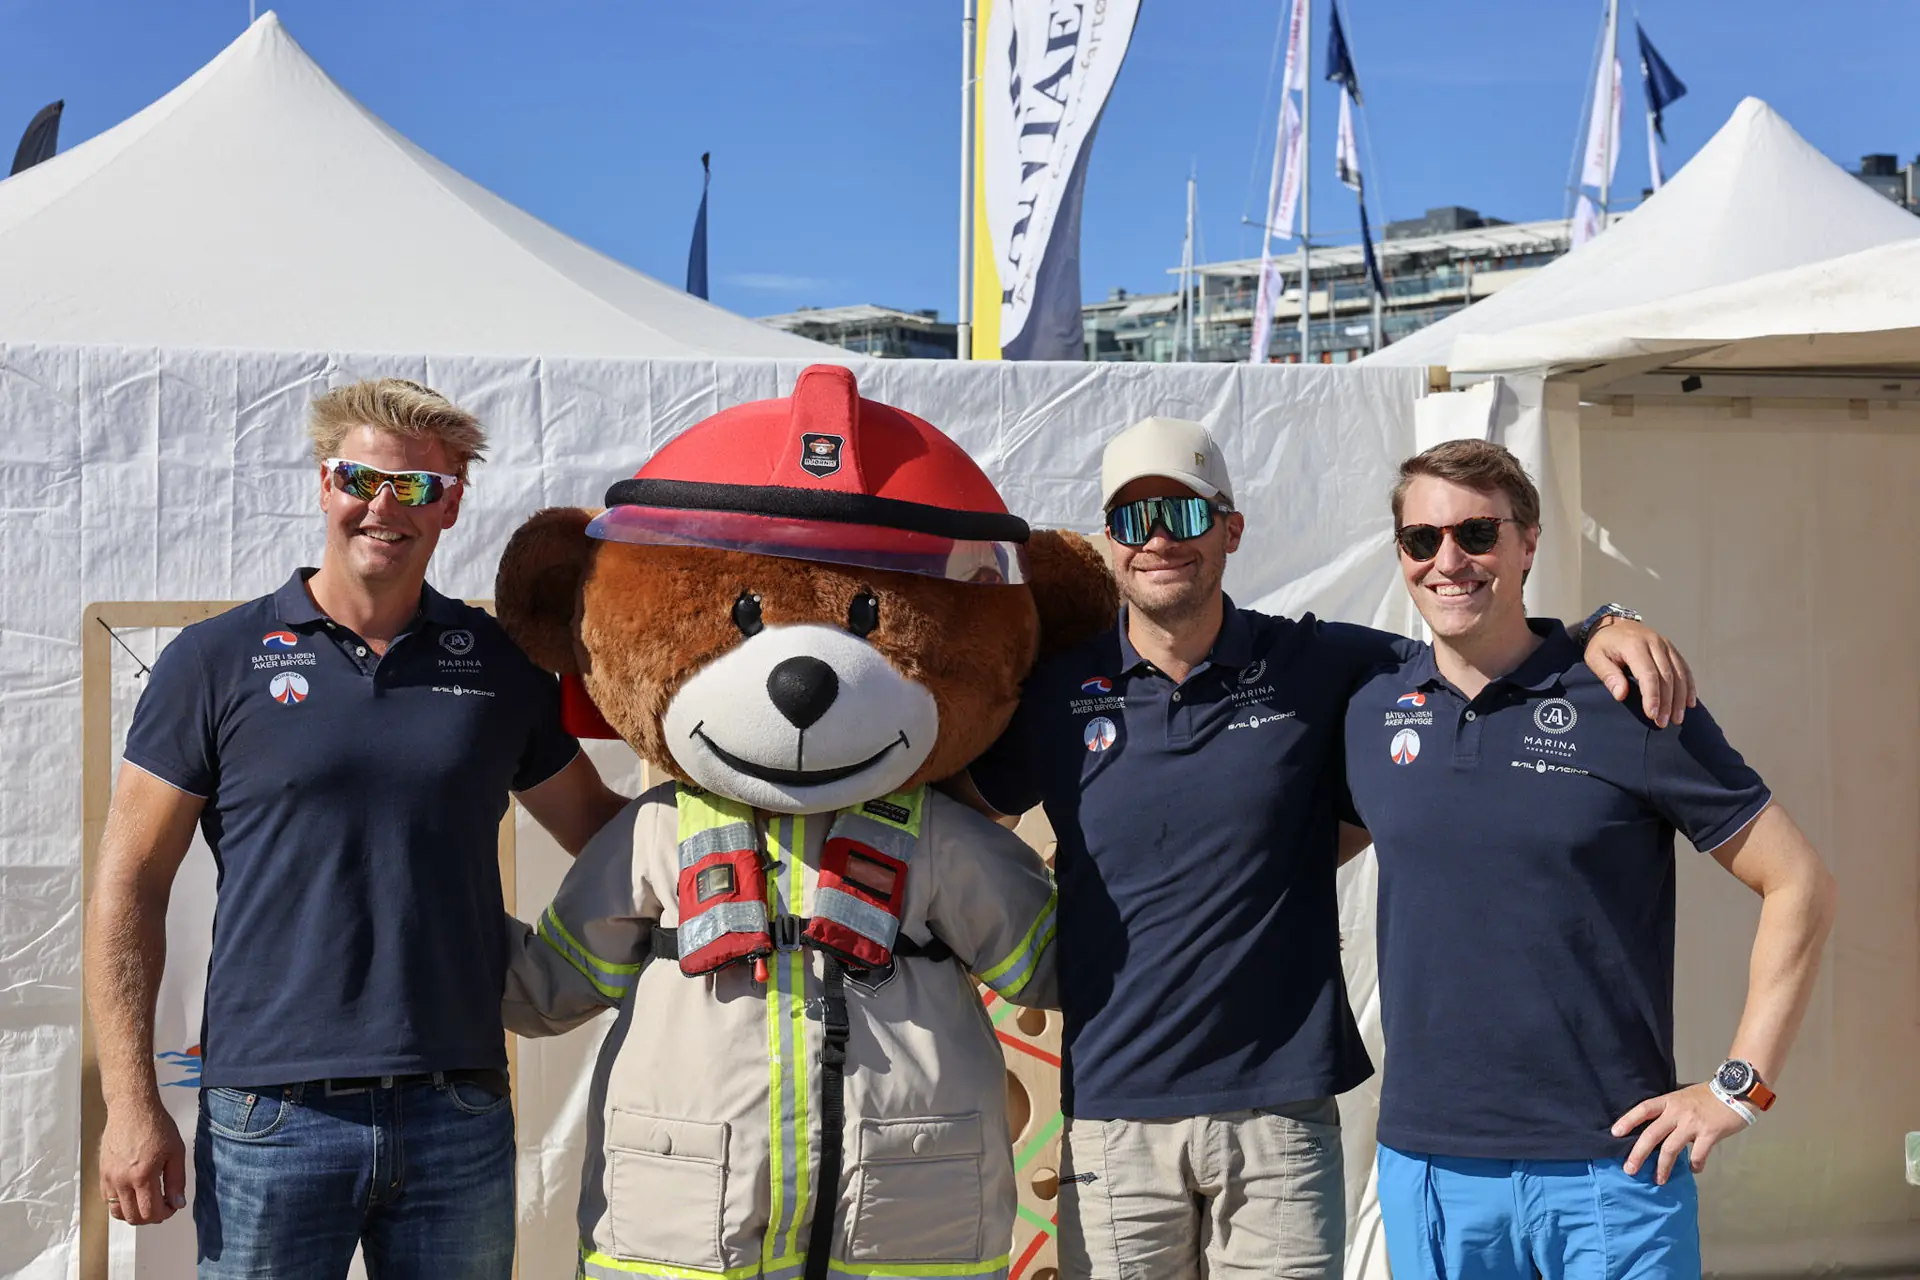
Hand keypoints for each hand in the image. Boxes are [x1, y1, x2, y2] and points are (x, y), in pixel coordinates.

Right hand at [100, 1097, 186, 1224]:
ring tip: (148, 1202)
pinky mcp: (101, 1173)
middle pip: (133, 1217)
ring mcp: (108, 1178)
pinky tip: (134, 1193)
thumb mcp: (176, 1152)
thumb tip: (177, 1204)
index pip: (151, 1212)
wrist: (131, 1108)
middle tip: (163, 1206)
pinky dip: (121, 1204)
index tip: (173, 1206)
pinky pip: (108, 1200)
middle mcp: (121, 1181)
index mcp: (142, 1175)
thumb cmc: (156, 1126)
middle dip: (151, 1217)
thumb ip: (177, 1181)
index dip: (165, 1214)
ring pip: (117, 1212)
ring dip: (134, 1214)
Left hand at [1583, 618, 1696, 727]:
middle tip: (1663, 723)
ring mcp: (1665, 645)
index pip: (1648, 674)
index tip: (1652, 715)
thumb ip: (1608, 675)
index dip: (1652, 696)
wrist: (1613, 624)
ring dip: (1680, 698)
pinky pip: (1684, 668)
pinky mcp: (1671, 649)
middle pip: (1667, 676)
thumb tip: (1621, 695)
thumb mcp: (1595, 658)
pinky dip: (1689, 686)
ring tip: (1677, 719)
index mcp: (1634, 645)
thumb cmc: (1602, 645)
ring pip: (1679, 674)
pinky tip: (1690, 703)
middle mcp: (1654, 643)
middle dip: (1667, 702)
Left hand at [1611, 1082, 1747, 1183]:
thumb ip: (1671, 1108)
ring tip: (1658, 1180)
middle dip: (1638, 1153)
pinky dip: (1695, 1164)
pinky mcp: (1710, 1133)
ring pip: (1671, 1148)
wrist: (1736, 1091)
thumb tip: (1656, 1124)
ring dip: (1663, 1167)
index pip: (1643, 1109)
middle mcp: (1677, 1112)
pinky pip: (1698, 1154)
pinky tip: (1694, 1170)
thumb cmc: (1708, 1095)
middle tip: (1629, 1169)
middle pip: (1652, 1134)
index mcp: (1669, 1101)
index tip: (1615, 1133)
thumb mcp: (1684, 1096)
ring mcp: (1693, 1124)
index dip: (1628, 1120)